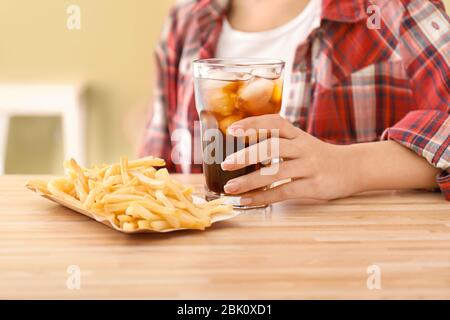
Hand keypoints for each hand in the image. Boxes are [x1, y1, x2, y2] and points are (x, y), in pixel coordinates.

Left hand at [220, 114, 358, 205]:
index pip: (275, 123)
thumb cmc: (318, 156)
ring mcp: (310, 167)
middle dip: (247, 154)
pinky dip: (263, 196)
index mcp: (297, 135)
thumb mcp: (300, 143)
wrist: (353, 168)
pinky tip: (247, 200)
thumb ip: (277, 143)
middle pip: (273, 146)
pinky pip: (284, 191)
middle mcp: (303, 147)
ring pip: (277, 171)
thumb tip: (240, 151)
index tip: (232, 129)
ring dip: (250, 180)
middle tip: (226, 163)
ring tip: (230, 187)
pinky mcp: (314, 186)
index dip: (253, 123)